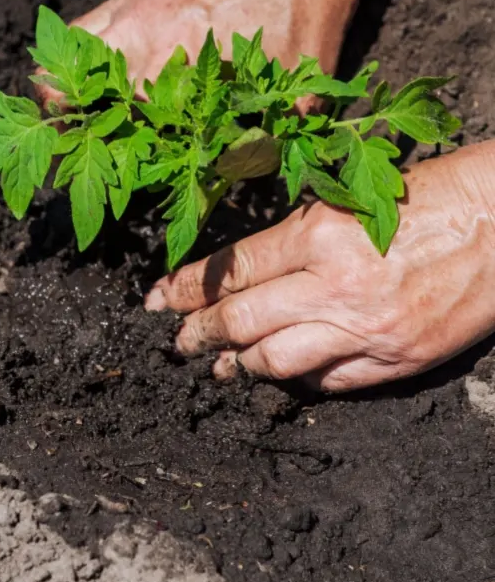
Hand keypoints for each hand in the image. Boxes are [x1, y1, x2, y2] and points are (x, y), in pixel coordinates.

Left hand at [145, 143, 494, 391]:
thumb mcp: (345, 201)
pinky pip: (328, 383)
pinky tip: (279, 377)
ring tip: (219, 367)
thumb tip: (240, 275)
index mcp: (318, 235)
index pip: (232, 271)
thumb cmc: (423, 198)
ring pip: (277, 363)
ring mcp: (366, 331)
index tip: (157, 301)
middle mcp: (335, 287)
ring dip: (239, 367)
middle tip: (176, 341)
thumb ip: (291, 240)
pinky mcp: (394, 361)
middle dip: (198, 334)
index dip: (186, 289)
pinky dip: (297, 381)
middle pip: (241, 322)